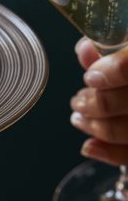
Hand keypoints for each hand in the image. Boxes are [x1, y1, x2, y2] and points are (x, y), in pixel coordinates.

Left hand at [71, 37, 127, 165]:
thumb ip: (111, 47)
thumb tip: (86, 50)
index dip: (110, 72)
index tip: (91, 76)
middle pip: (124, 101)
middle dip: (93, 103)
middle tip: (79, 100)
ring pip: (127, 131)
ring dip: (94, 126)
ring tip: (80, 117)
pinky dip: (109, 153)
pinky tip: (90, 146)